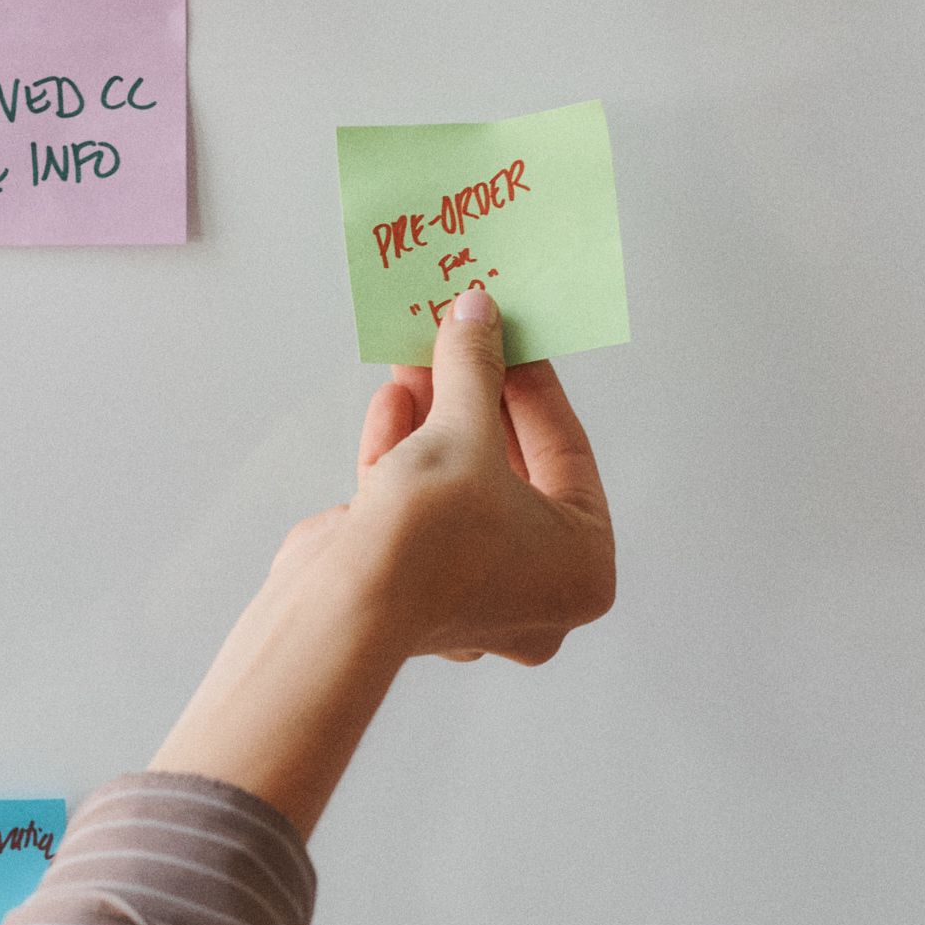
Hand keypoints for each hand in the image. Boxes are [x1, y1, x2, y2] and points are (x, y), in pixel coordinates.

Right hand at [151, 288, 616, 834]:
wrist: (340, 612)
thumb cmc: (431, 536)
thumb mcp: (464, 429)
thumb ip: (476, 366)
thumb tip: (476, 312)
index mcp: (584, 568)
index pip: (567, 452)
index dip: (534, 384)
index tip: (511, 334)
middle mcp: (537, 592)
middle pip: (511, 469)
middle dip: (477, 399)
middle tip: (463, 340)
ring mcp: (473, 597)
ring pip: (461, 487)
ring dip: (436, 419)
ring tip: (416, 358)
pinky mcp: (413, 593)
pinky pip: (421, 513)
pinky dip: (405, 458)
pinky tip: (392, 402)